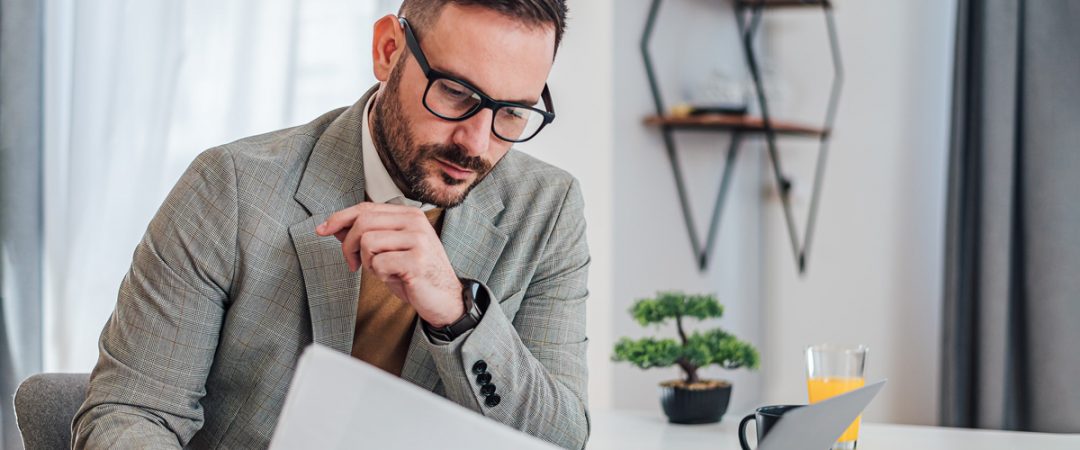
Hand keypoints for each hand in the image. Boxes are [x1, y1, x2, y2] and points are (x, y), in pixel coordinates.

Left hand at [315, 202, 463, 326]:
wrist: (444, 299)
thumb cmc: (415, 274)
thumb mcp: (388, 250)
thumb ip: (365, 235)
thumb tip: (334, 226)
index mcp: (409, 215)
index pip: (366, 208)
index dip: (340, 218)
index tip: (322, 230)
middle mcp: (415, 222)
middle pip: (363, 222)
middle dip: (349, 245)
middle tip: (353, 264)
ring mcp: (418, 240)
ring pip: (368, 242)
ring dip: (368, 262)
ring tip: (382, 271)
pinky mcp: (417, 260)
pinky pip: (379, 263)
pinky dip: (380, 275)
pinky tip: (395, 278)